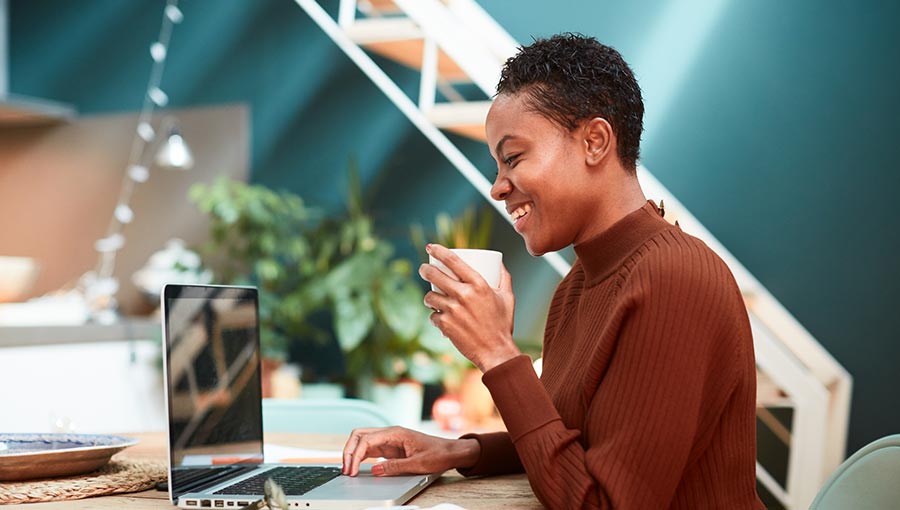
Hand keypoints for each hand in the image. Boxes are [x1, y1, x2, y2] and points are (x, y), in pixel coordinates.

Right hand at [341, 426, 479, 476]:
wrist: (450, 451)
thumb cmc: (438, 454)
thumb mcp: (417, 464)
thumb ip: (395, 467)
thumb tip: (374, 470)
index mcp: (395, 433)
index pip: (366, 439)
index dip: (355, 454)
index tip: (351, 470)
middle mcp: (390, 433)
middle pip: (360, 435)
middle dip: (349, 450)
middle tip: (345, 469)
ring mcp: (389, 439)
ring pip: (363, 440)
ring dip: (353, 453)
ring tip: (348, 469)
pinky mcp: (390, 447)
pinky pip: (370, 448)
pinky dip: (360, 456)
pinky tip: (357, 466)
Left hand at [420, 244, 519, 371]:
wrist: (496, 351)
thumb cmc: (502, 324)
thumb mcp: (507, 297)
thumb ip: (504, 278)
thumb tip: (499, 262)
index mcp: (478, 284)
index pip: (453, 260)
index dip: (438, 251)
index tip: (431, 247)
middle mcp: (464, 294)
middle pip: (434, 275)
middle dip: (425, 270)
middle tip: (424, 270)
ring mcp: (453, 310)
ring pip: (430, 297)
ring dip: (429, 297)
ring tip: (432, 299)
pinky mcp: (445, 325)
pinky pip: (433, 316)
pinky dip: (435, 317)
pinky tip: (440, 319)